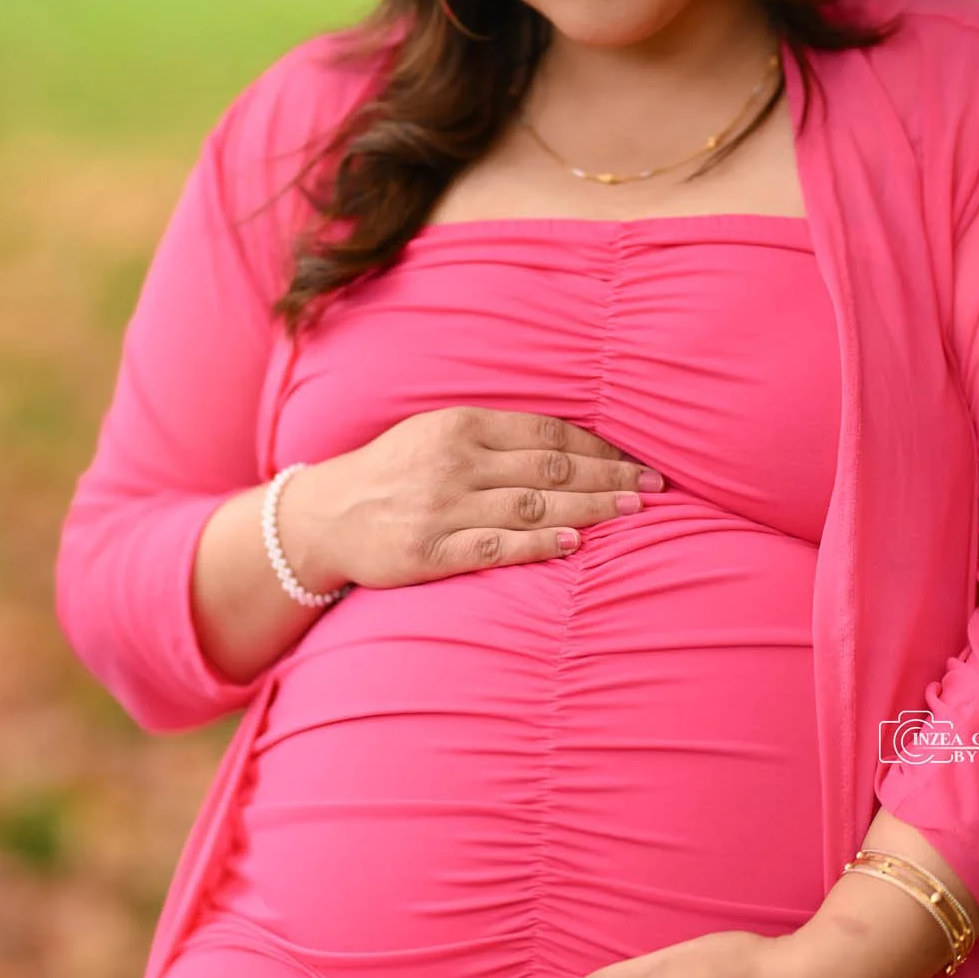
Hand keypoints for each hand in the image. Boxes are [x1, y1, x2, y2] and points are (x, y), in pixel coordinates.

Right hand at [285, 407, 663, 591]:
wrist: (325, 515)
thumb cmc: (393, 472)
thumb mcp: (437, 434)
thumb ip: (495, 437)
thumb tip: (569, 446)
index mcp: (461, 426)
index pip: (546, 433)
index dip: (599, 446)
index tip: (638, 458)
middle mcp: (455, 463)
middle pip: (550, 469)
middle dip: (608, 477)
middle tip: (654, 487)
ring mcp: (442, 508)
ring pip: (531, 506)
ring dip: (588, 508)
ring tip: (632, 512)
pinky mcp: (429, 551)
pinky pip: (493, 546)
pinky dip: (536, 544)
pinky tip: (573, 543)